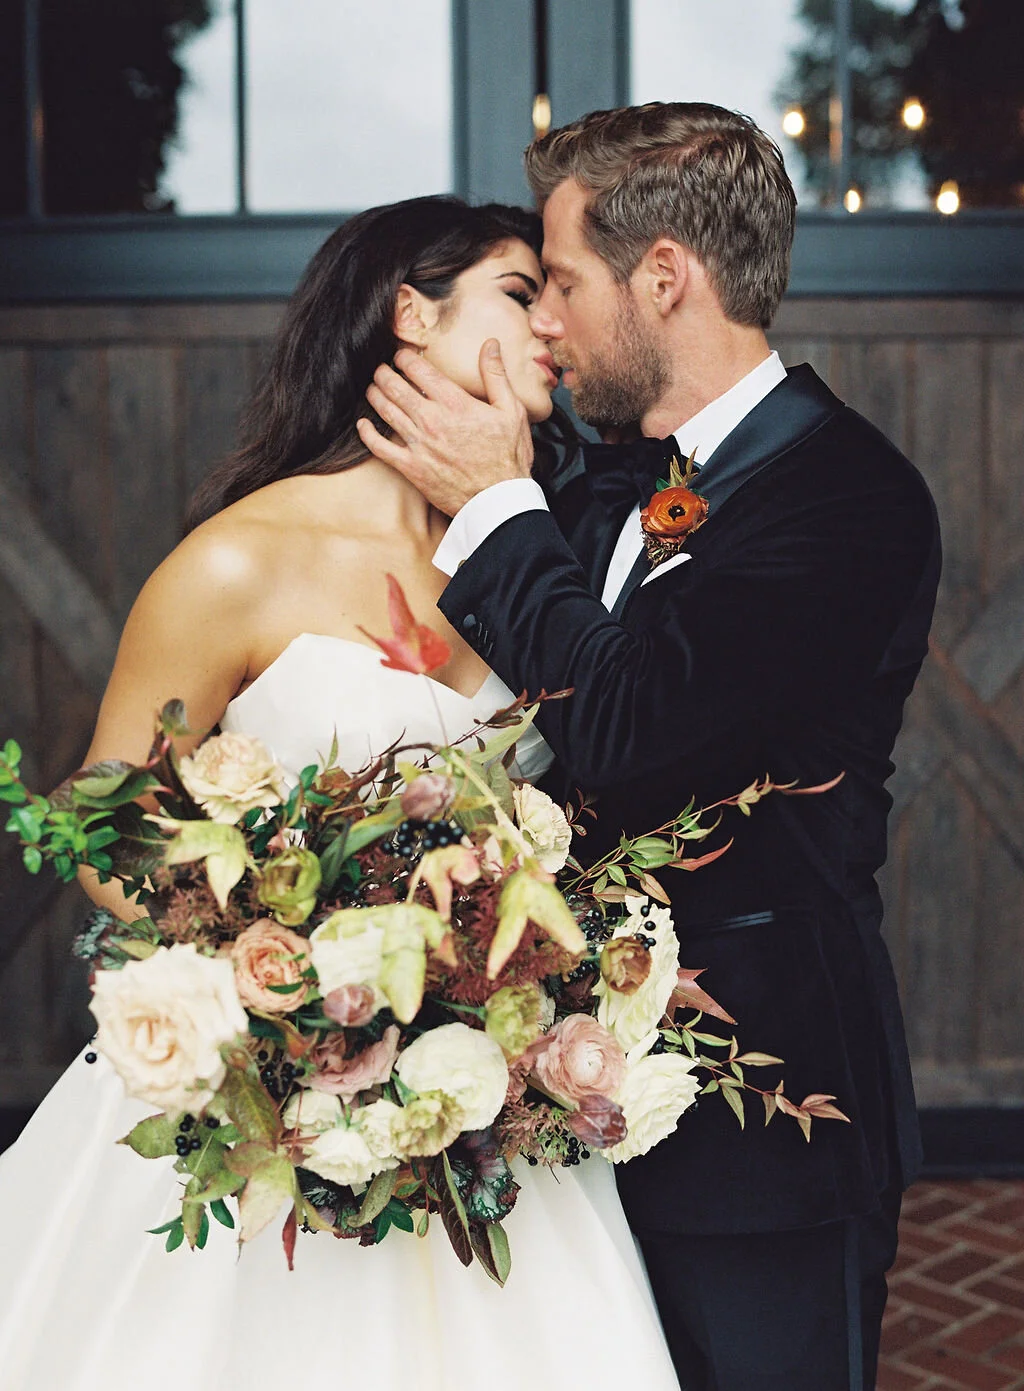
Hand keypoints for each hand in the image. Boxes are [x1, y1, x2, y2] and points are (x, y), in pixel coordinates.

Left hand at [356, 340, 534, 515]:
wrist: (499, 500)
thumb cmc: (509, 457)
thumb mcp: (511, 411)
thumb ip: (496, 375)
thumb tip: (490, 344)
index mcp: (455, 403)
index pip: (420, 370)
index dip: (405, 358)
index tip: (401, 355)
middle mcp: (432, 420)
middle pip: (396, 387)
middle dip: (384, 373)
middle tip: (381, 369)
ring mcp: (419, 445)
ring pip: (385, 412)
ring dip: (375, 395)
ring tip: (371, 388)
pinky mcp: (411, 467)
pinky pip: (380, 448)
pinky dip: (367, 434)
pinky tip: (362, 425)